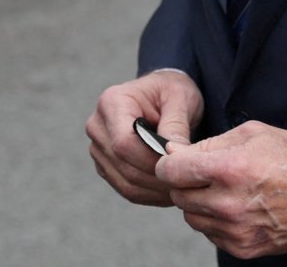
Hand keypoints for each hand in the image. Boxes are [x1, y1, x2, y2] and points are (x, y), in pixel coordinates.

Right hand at [87, 69, 203, 206]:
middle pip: (124, 166)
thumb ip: (175, 124)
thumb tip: (173, 154)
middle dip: (158, 178)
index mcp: (112, 102)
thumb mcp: (180, 98)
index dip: (151, 159)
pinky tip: (171, 191)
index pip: (124, 143)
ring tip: (183, 188)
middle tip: (188, 183)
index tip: (180, 164)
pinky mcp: (106, 165)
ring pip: (125, 183)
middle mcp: (98, 126)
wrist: (163, 96)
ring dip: (156, 191)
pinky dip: (150, 195)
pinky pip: (127, 189)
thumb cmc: (171, 92)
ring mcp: (99, 148)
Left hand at [158, 121, 286, 258]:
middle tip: (204, 174)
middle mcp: (229, 204)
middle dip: (185, 183)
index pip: (172, 171)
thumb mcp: (251, 133)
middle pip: (179, 196)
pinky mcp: (243, 247)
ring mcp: (236, 230)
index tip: (175, 161)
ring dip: (199, 203)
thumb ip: (208, 144)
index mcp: (230, 169)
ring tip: (224, 190)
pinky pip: (210, 234)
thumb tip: (173, 153)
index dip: (168, 163)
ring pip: (192, 217)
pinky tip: (235, 207)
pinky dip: (215, 221)